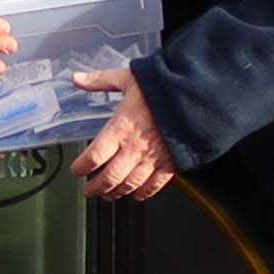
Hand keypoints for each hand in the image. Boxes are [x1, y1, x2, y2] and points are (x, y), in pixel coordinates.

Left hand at [68, 67, 175, 201]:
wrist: (197, 96)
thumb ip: (101, 81)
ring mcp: (154, 158)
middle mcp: (135, 147)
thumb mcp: (128, 78)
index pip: (93, 156)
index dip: (81, 167)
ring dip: (117, 193)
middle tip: (90, 190)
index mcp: (121, 128)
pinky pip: (155, 185)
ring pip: (130, 185)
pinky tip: (138, 194)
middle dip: (96, 187)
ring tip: (109, 195)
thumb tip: (78, 78)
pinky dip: (144, 193)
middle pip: (110, 177)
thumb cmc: (164, 87)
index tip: (77, 169)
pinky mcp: (171, 163)